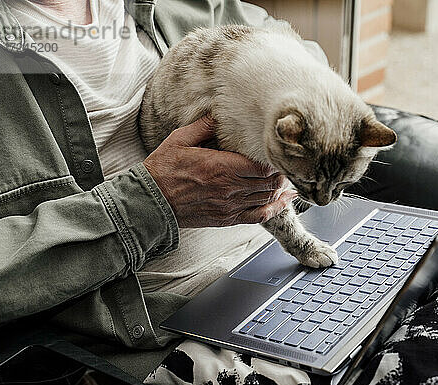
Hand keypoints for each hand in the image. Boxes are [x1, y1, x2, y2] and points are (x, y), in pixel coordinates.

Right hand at [143, 116, 296, 227]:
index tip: (276, 151)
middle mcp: (230, 188)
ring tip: (286, 177)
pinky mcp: (227, 218)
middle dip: (281, 172)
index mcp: (222, 166)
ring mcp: (230, 206)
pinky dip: (275, 208)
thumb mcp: (180, 139)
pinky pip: (259, 216)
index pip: (262, 165)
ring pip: (267, 197)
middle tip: (285, 162)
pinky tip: (285, 201)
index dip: (274, 159)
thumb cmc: (163, 169)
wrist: (151, 201)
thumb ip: (204, 126)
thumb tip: (219, 114)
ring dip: (280, 188)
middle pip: (270, 181)